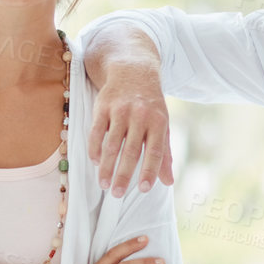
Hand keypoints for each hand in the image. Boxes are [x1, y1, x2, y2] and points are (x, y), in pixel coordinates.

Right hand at [87, 61, 173, 197]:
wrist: (133, 70)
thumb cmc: (150, 104)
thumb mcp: (162, 124)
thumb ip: (164, 153)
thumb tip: (168, 182)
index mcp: (158, 121)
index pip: (155, 151)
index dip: (150, 171)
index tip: (144, 190)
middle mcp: (140, 115)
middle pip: (131, 150)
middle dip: (123, 174)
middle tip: (117, 194)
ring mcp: (120, 110)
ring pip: (112, 143)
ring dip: (106, 166)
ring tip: (103, 184)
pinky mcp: (103, 106)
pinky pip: (96, 131)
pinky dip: (95, 148)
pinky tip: (94, 162)